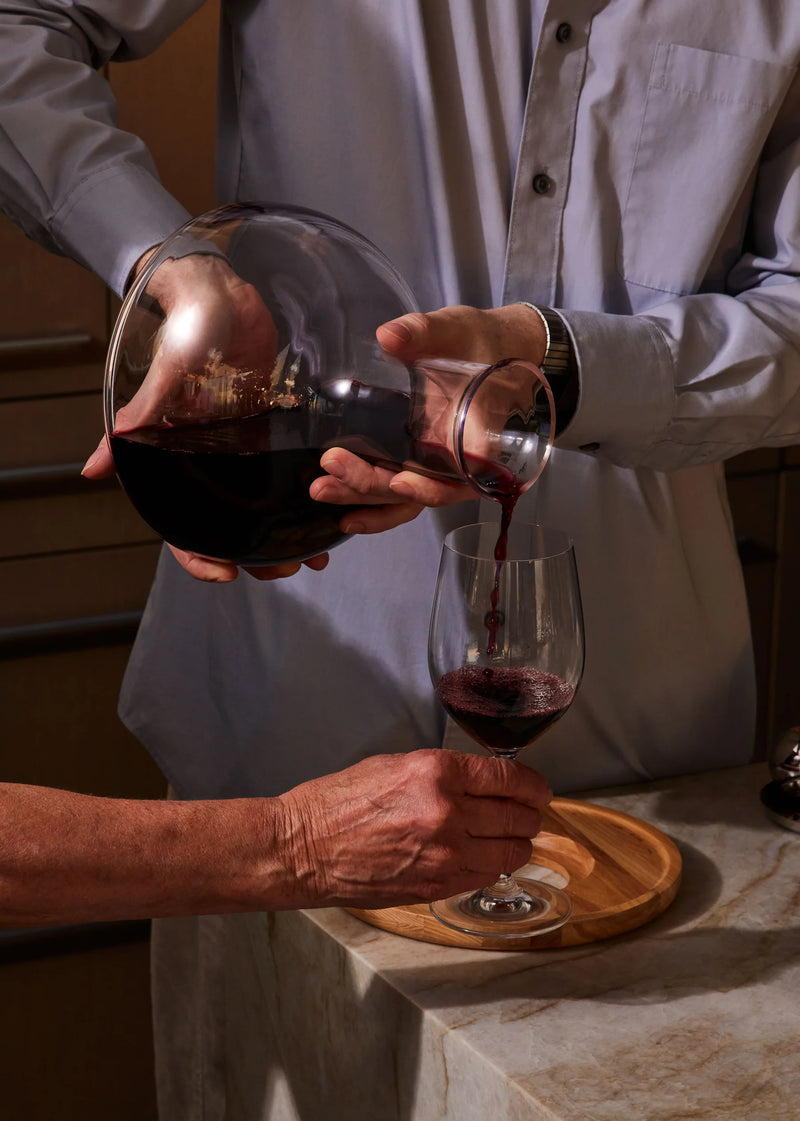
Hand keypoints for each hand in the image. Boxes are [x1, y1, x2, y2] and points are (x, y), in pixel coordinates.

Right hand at [83, 248, 328, 582]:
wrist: (222, 292)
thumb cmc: (186, 329)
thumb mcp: (167, 375)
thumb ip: (142, 419)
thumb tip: (96, 470)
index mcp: (176, 461)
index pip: (181, 525)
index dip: (198, 556)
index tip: (226, 573)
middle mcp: (210, 464)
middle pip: (230, 527)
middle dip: (256, 555)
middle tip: (287, 569)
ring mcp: (243, 452)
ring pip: (263, 508)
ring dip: (287, 533)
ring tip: (315, 554)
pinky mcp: (272, 432)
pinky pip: (289, 473)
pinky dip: (310, 493)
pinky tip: (338, 507)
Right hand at [274, 748, 551, 907]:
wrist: (303, 848)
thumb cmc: (338, 802)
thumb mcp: (394, 765)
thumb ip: (443, 773)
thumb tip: (482, 783)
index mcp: (436, 772)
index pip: (508, 776)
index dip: (533, 785)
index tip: (539, 789)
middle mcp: (448, 811)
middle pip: (516, 815)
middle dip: (530, 815)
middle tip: (532, 814)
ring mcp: (445, 854)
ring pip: (510, 851)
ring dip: (518, 844)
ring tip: (515, 839)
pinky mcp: (437, 886)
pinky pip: (485, 876)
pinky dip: (493, 867)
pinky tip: (488, 859)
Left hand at [311, 303, 547, 531]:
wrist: (491, 347)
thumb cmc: (478, 340)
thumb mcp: (455, 328)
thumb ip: (424, 332)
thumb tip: (389, 335)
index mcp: (478, 433)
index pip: (459, 475)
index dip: (430, 486)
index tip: (400, 481)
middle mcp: (459, 460)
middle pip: (419, 491)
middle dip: (373, 485)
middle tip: (334, 464)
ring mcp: (438, 466)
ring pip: (405, 500)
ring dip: (364, 499)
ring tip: (322, 490)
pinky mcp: (420, 462)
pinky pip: (397, 495)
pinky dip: (372, 507)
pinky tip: (339, 510)